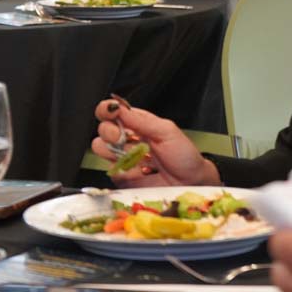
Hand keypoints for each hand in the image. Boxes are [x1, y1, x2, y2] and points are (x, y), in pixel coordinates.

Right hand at [91, 99, 220, 187]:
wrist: (191, 183)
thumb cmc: (184, 155)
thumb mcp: (166, 131)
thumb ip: (141, 120)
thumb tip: (119, 108)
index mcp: (137, 123)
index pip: (112, 111)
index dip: (106, 110)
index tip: (110, 112)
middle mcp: (127, 139)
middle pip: (103, 129)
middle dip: (110, 132)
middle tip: (125, 138)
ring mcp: (123, 158)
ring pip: (100, 148)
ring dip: (114, 151)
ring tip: (134, 156)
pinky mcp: (122, 177)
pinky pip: (110, 171)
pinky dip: (122, 170)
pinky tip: (139, 171)